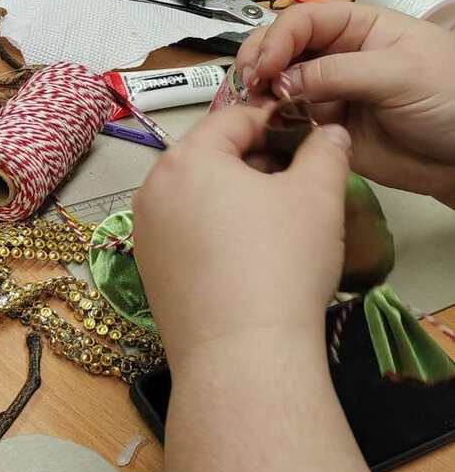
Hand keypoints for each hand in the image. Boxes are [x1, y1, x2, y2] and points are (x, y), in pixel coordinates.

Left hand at [132, 107, 349, 364]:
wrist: (241, 352)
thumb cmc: (280, 262)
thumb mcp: (317, 196)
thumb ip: (325, 152)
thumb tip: (328, 132)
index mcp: (186, 158)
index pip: (233, 119)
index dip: (276, 123)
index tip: (307, 139)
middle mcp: (152, 188)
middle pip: (208, 156)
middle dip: (253, 161)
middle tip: (297, 182)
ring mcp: (144, 231)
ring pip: (195, 195)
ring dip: (233, 196)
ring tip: (276, 219)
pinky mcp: (147, 268)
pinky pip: (183, 231)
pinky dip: (213, 230)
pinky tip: (247, 254)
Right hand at [236, 2, 454, 205]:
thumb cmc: (449, 100)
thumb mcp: (400, 74)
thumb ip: (339, 73)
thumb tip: (281, 82)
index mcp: (360, 28)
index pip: (305, 20)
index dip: (279, 38)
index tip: (266, 67)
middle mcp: (337, 56)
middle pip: (282, 47)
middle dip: (259, 61)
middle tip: (249, 86)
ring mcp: (327, 92)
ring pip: (277, 83)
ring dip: (258, 92)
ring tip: (252, 107)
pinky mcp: (322, 126)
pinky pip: (285, 119)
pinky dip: (268, 121)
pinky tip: (261, 126)